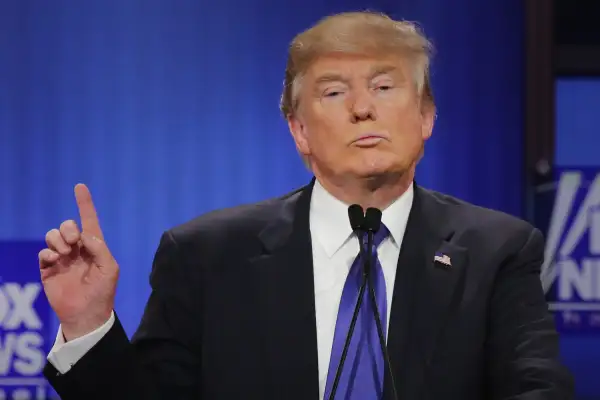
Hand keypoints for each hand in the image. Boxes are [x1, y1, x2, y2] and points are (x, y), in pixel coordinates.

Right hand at [39, 184, 118, 340]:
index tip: (80, 186)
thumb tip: (85, 235)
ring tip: (64, 254)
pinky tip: (55, 261)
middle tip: (73, 243)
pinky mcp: (48, 269)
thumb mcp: (109, 269)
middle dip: (68, 228)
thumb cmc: (102, 292)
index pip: (89, 220)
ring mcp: (62, 259)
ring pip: (53, 236)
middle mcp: (77, 249)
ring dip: (58, 240)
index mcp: (94, 247)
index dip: (84, 204)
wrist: (86, 314)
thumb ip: (100, 249)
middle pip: (67, 225)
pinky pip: (43, 252)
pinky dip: (47, 253)